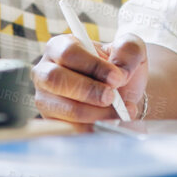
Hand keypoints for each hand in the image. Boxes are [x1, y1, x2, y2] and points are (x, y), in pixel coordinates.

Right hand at [33, 31, 148, 125]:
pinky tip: (109, 123)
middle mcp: (46, 71)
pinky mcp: (52, 121)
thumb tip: (119, 71)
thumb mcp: (130, 49)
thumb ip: (127, 50)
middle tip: (112, 97)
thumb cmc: (120, 68)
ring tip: (120, 111)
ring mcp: (45, 99)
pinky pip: (69, 129)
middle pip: (56, 80)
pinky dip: (93, 128)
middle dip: (88, 91)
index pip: (68, 53)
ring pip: (65, 108)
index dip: (93, 66)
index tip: (117, 78)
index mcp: (60, 47)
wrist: (123, 95)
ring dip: (96, 113)